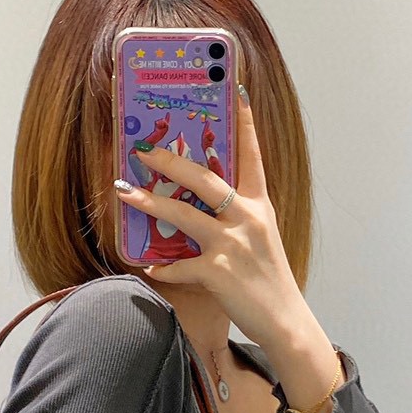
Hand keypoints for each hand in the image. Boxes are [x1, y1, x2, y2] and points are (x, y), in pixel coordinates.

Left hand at [112, 85, 309, 356]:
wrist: (287, 322)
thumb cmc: (270, 281)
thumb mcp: (262, 239)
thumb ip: (238, 217)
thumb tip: (204, 202)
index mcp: (261, 207)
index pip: (253, 156)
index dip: (245, 123)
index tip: (236, 90)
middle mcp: (248, 219)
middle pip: (206, 179)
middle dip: (171, 162)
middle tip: (142, 150)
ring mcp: (233, 245)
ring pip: (184, 215)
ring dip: (150, 202)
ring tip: (124, 191)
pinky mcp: (219, 273)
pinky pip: (181, 267)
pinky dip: (164, 269)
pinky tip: (150, 268)